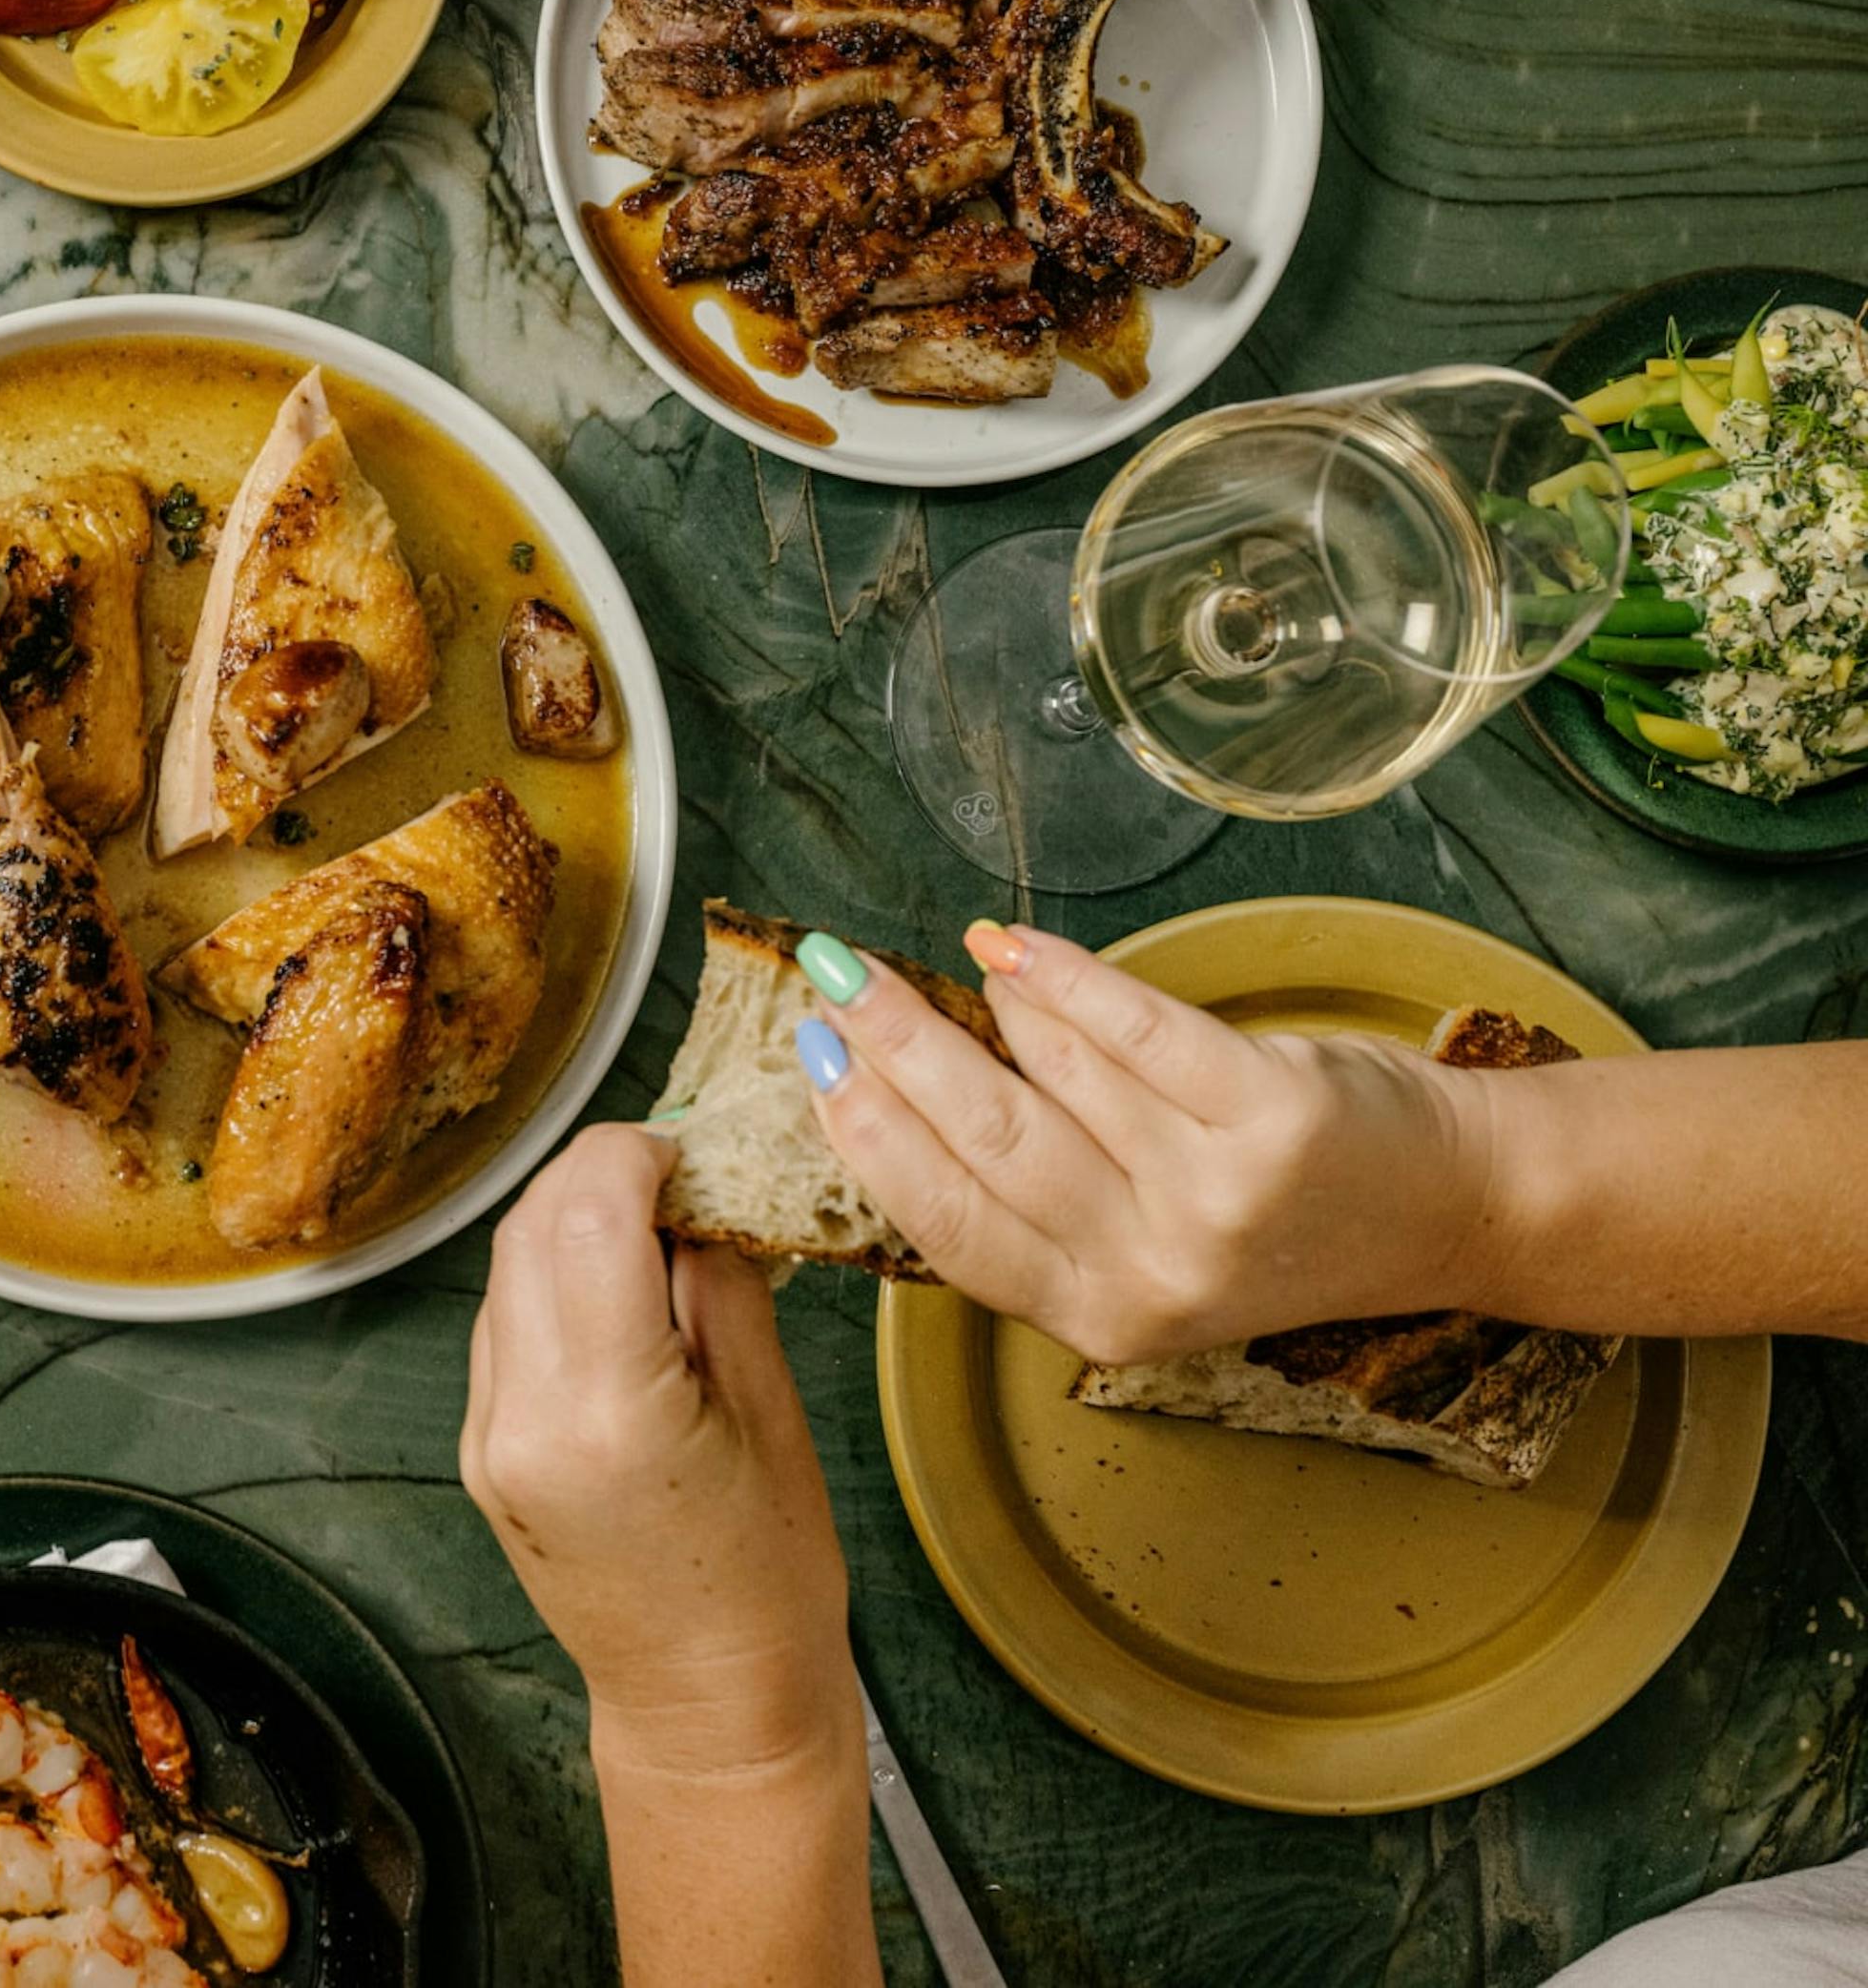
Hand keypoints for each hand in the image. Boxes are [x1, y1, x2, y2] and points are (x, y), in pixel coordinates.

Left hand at [461, 1123, 855, 1775]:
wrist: (709, 1707)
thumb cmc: (766, 1585)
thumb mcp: (771, 1418)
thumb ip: (721, 1287)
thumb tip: (699, 1193)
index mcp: (606, 1410)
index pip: (587, 1214)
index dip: (634, 1155)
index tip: (686, 1148)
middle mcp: (523, 1419)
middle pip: (532, 1229)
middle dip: (599, 1178)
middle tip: (678, 1177)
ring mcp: (489, 1439)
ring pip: (506, 1272)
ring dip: (571, 1226)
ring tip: (657, 1236)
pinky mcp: (482, 1453)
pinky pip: (503, 1330)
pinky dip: (553, 1286)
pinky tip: (620, 1299)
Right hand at [798, 919, 1493, 1363]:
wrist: (1449, 1209)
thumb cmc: (1279, 1220)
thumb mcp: (1144, 1252)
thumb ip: (1036, 1202)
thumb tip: (893, 1090)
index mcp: (1100, 1317)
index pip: (947, 1223)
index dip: (869, 1134)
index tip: (814, 1059)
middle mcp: (1153, 1275)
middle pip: (985, 1143)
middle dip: (894, 1049)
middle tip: (837, 980)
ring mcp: (1216, 1200)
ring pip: (1055, 1078)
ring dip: (981, 1006)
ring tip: (935, 962)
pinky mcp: (1274, 1120)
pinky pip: (1139, 1029)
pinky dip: (1066, 977)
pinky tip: (1014, 946)